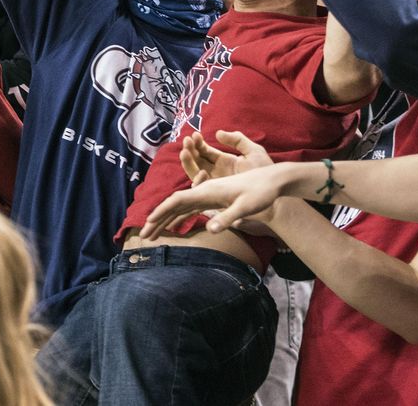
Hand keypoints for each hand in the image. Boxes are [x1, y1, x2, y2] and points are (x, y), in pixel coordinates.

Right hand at [141, 162, 292, 238]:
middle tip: (144, 235)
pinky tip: (174, 227)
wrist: (274, 182)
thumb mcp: (247, 206)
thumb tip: (211, 229)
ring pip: (181, 207)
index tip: (148, 225)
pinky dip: (179, 217)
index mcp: (209, 190)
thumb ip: (229, 216)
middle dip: (158, 218)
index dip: (162, 212)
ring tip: (154, 235)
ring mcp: (210, 195)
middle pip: (176, 204)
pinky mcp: (216, 199)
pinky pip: (191, 209)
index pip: (179, 200)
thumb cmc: (262, 193)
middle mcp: (206, 190)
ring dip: (166, 219)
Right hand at [181, 130, 273, 183]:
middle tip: (187, 141)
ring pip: (196, 174)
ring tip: (186, 152)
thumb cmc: (265, 169)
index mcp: (224, 160)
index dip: (198, 143)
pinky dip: (198, 181)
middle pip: (197, 161)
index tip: (194, 135)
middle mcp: (217, 172)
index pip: (206, 151)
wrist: (274, 188)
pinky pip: (203, 190)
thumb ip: (237, 140)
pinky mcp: (219, 195)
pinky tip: (200, 172)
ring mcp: (217, 183)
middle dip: (190, 151)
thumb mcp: (253, 150)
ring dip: (188, 163)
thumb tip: (218, 133)